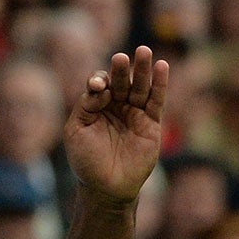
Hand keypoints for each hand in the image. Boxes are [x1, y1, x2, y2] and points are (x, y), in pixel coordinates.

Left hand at [64, 47, 168, 203]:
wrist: (106, 186)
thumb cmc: (86, 160)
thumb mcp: (76, 131)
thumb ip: (85, 106)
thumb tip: (101, 86)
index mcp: (95, 107)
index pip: (99, 85)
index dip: (99, 81)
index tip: (98, 86)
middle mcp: (115, 106)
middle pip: (121, 82)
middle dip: (121, 70)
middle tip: (121, 58)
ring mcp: (134, 113)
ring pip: (139, 87)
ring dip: (142, 70)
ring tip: (143, 51)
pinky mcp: (151, 122)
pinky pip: (156, 99)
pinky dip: (159, 83)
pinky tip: (161, 67)